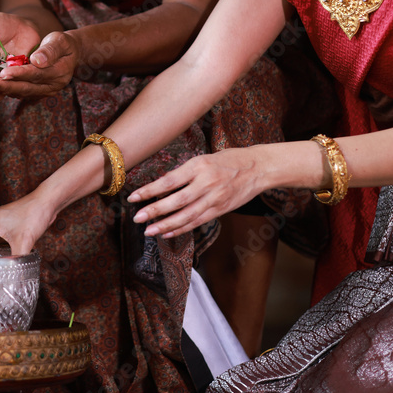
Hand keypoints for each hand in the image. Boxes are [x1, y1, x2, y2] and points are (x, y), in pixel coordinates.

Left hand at [0, 30, 79, 98]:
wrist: (68, 54)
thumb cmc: (63, 44)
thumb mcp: (60, 41)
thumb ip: (50, 50)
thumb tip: (37, 60)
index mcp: (59, 73)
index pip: (36, 74)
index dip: (20, 74)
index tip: (4, 73)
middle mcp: (52, 87)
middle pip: (26, 87)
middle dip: (6, 86)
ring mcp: (43, 92)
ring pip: (20, 92)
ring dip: (2, 90)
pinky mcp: (35, 93)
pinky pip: (18, 93)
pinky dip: (4, 90)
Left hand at [127, 147, 269, 238]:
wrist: (258, 167)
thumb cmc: (229, 160)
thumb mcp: (204, 159)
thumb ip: (184, 173)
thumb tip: (161, 186)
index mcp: (198, 166)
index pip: (169, 181)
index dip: (149, 190)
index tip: (133, 197)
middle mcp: (206, 182)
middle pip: (175, 201)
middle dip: (154, 211)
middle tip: (137, 218)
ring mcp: (215, 198)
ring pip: (186, 215)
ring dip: (165, 225)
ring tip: (148, 231)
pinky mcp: (221, 209)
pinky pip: (198, 221)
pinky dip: (182, 229)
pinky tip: (168, 233)